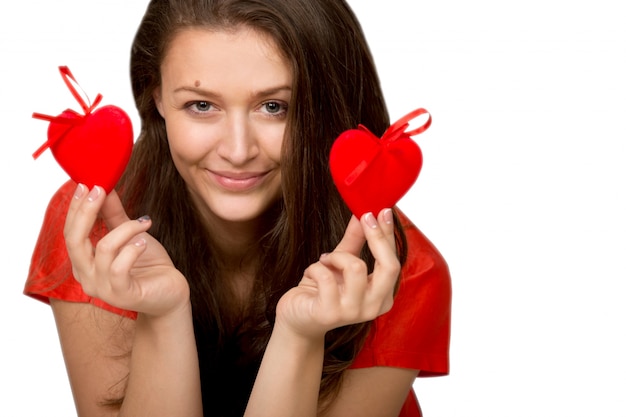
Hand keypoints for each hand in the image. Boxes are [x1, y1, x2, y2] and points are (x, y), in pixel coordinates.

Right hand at [64, 184, 189, 316]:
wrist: (170, 292)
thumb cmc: (148, 264)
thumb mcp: (130, 234)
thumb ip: (113, 215)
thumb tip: (102, 188)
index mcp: (84, 263)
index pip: (70, 232)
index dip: (76, 208)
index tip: (86, 184)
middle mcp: (87, 277)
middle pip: (74, 240)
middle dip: (86, 211)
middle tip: (101, 189)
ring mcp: (103, 289)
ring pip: (103, 249)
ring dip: (126, 229)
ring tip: (144, 223)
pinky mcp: (123, 295)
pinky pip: (119, 268)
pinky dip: (132, 250)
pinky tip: (143, 243)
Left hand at [276, 209, 399, 339]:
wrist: (297, 318)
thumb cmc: (321, 290)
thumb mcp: (341, 261)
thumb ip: (356, 240)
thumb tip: (366, 213)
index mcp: (382, 296)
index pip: (393, 261)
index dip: (388, 234)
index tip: (382, 210)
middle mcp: (373, 307)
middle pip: (389, 266)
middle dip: (377, 236)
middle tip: (364, 217)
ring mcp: (353, 312)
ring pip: (356, 267)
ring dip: (336, 256)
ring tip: (325, 260)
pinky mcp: (330, 313)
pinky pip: (327, 276)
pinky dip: (316, 267)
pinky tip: (312, 273)